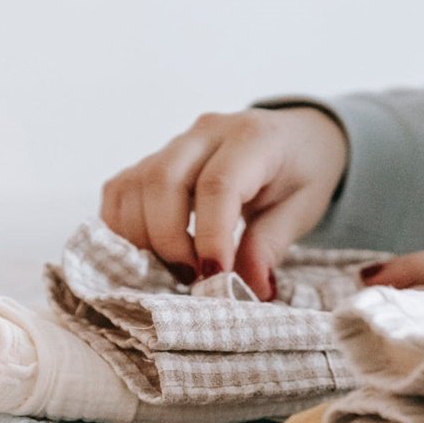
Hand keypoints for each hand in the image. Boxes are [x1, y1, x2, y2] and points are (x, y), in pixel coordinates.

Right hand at [100, 106, 347, 298]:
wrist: (296, 138)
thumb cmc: (301, 173)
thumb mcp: (303, 208)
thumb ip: (272, 244)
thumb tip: (250, 290)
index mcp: (254, 139)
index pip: (218, 185)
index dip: (210, 237)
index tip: (214, 277)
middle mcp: (207, 132)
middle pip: (163, 181)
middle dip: (170, 241)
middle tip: (193, 278)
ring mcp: (175, 143)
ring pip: (134, 186)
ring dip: (144, 239)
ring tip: (177, 269)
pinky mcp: (153, 159)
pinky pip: (120, 191)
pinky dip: (124, 228)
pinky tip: (150, 254)